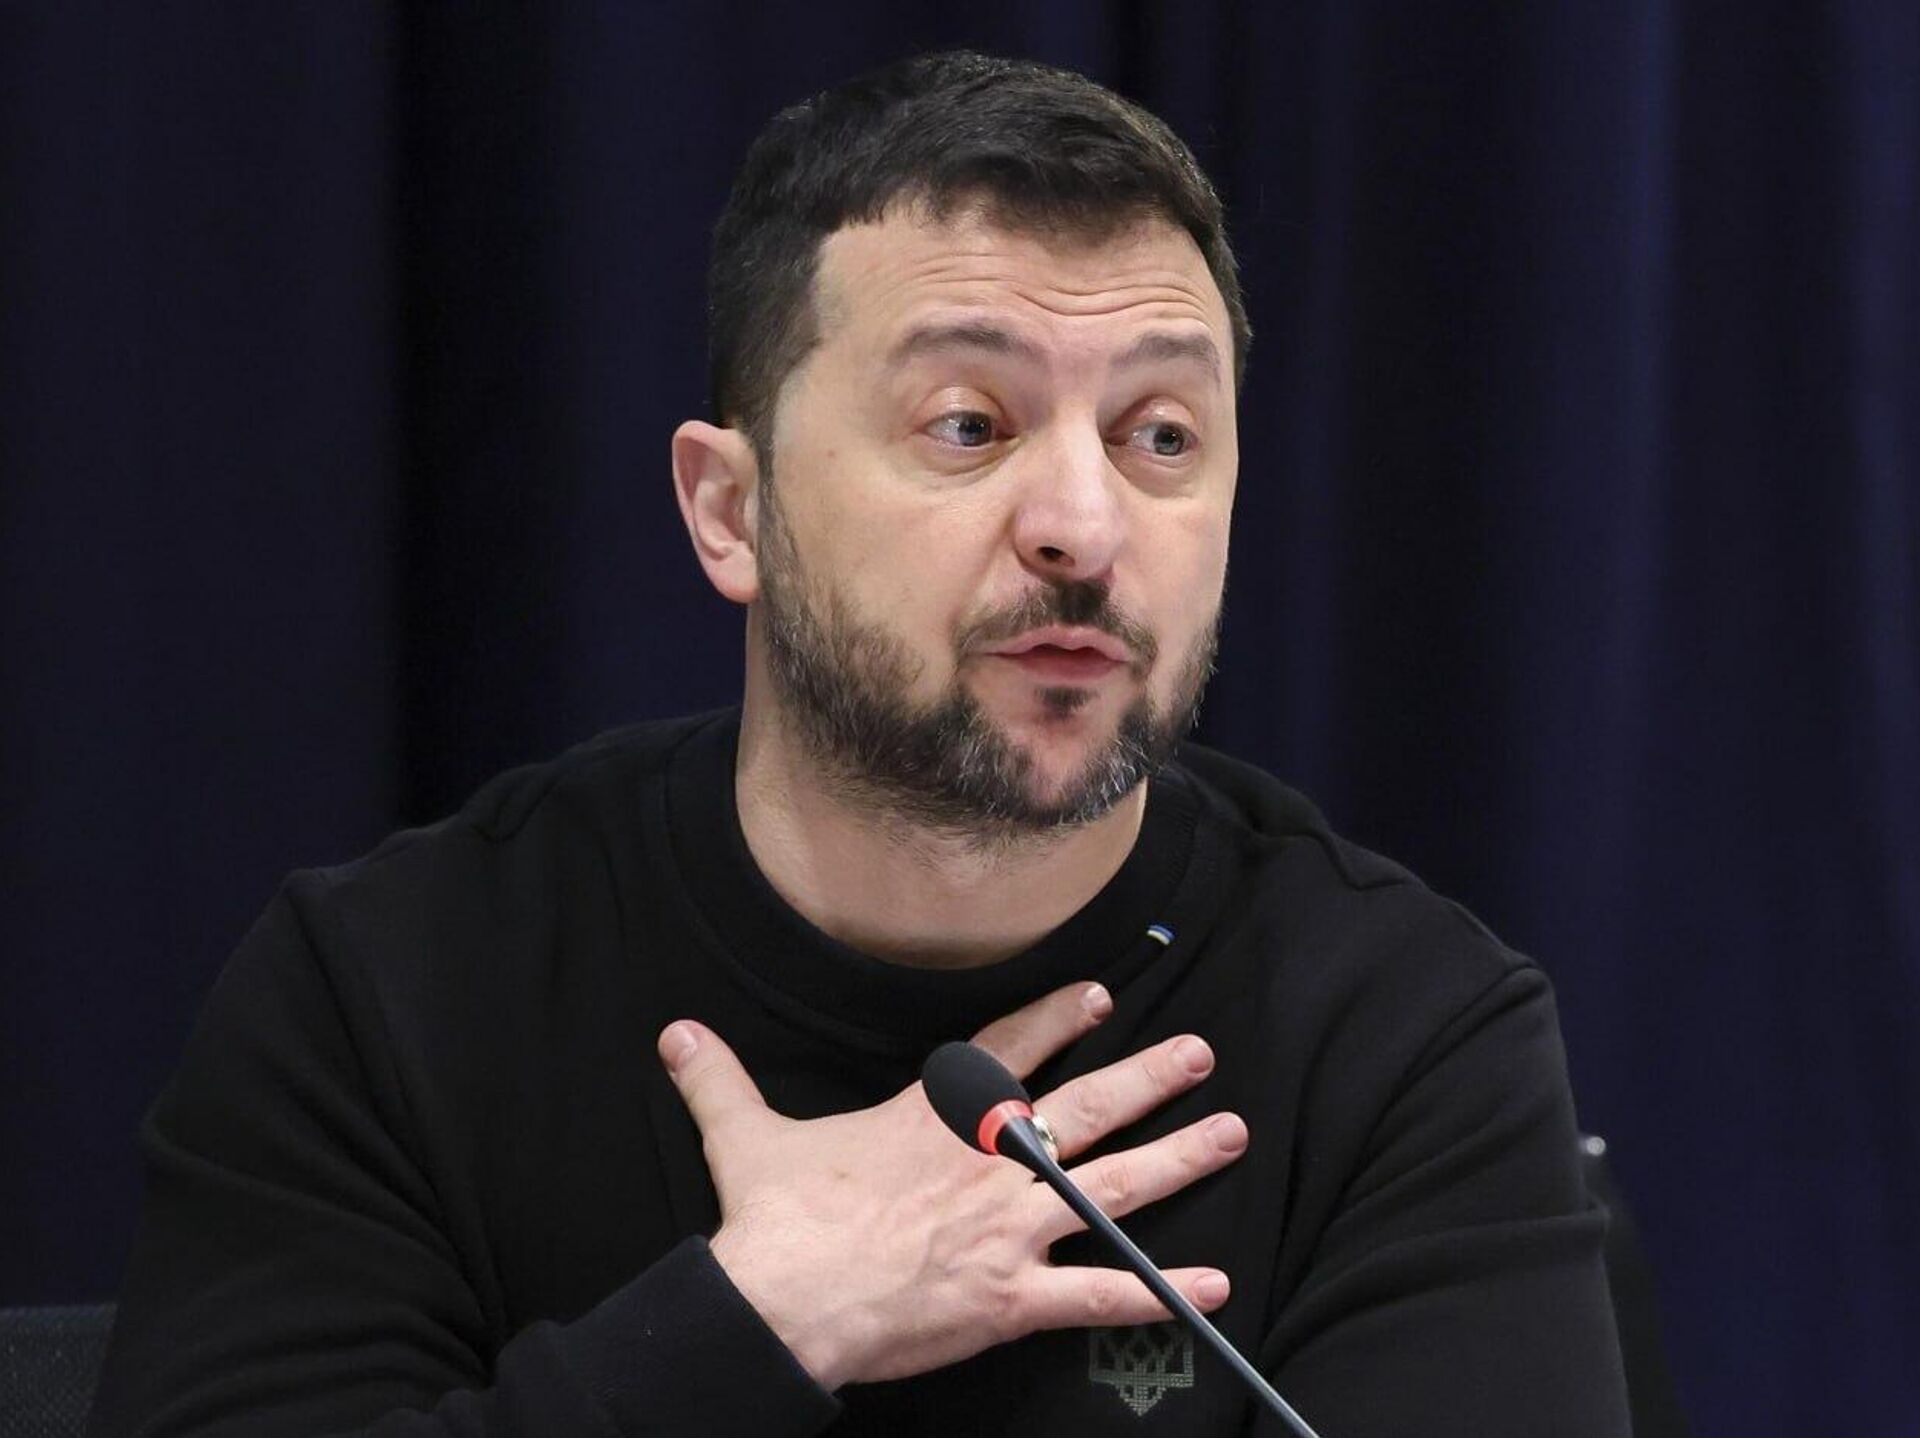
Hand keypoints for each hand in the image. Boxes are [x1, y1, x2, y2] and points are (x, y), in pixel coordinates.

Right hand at [657, 982, 1247, 1389]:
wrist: (786, 1299)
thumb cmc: (777, 1219)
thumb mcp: (747, 1136)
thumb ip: (721, 1079)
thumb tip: (676, 1032)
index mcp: (935, 1121)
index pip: (1008, 1055)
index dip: (1058, 1021)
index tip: (1102, 997)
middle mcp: (988, 1165)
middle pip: (1085, 1110)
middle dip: (1148, 1078)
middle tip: (1201, 1056)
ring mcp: (1009, 1229)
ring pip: (1113, 1189)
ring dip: (1177, 1160)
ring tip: (1231, 1135)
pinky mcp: (1014, 1298)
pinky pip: (1101, 1295)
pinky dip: (1159, 1291)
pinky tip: (1213, 1287)